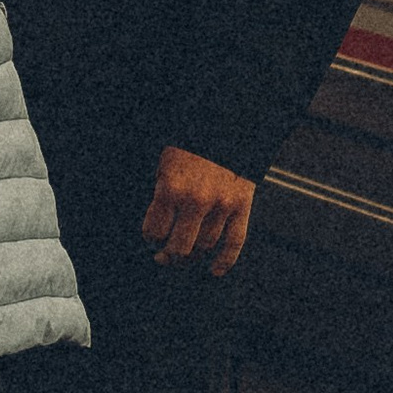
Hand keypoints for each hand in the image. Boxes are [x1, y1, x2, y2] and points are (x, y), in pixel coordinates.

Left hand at [141, 145, 254, 275]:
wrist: (227, 123)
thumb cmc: (192, 140)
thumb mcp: (165, 161)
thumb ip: (162, 191)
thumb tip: (158, 218)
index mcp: (172, 188)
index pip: (155, 231)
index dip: (150, 238)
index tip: (151, 238)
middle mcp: (197, 200)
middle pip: (179, 247)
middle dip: (168, 255)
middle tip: (164, 256)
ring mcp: (222, 205)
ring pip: (204, 247)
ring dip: (192, 257)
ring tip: (185, 256)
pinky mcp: (242, 205)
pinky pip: (234, 241)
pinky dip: (225, 261)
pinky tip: (215, 269)